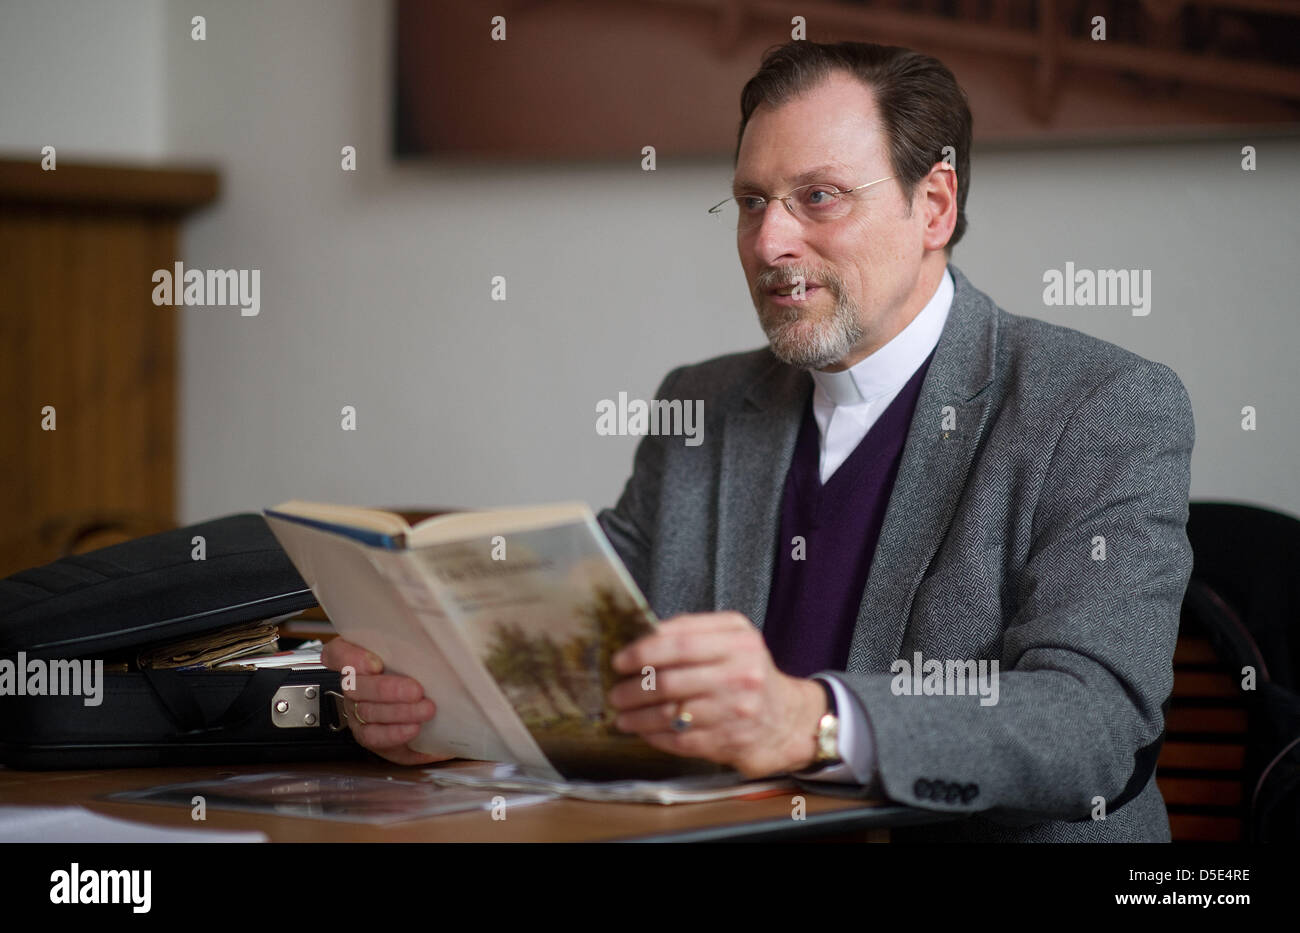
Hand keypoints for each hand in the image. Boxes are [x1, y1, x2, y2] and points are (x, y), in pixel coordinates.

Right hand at [319, 637, 451, 765]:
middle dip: (387, 689)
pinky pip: (373, 735)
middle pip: (356, 686)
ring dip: (399, 712)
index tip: (375, 663)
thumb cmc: (420, 674)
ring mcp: (357, 710)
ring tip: (425, 709)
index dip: (350, 658)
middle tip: (416, 690)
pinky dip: (394, 732)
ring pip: (367, 711)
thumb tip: (429, 639)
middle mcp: (353, 684)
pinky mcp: (367, 734)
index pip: (337, 653)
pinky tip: (413, 728)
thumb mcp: (415, 655)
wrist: (430, 708)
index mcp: (359, 658)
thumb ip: (412, 646)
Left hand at [607, 612, 826, 777]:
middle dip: (633, 688)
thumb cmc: (748, 673)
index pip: (680, 642)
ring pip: (670, 713)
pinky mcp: (730, 740)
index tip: (619, 660)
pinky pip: (680, 739)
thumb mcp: (733, 639)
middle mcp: (741, 673)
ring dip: (637, 716)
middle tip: (616, 692)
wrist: (786, 719)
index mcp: (739, 640)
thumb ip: (692, 631)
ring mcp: (736, 709)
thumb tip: (641, 635)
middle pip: (670, 681)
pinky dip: (654, 736)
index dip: (643, 652)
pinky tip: (643, 731)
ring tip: (622, 714)